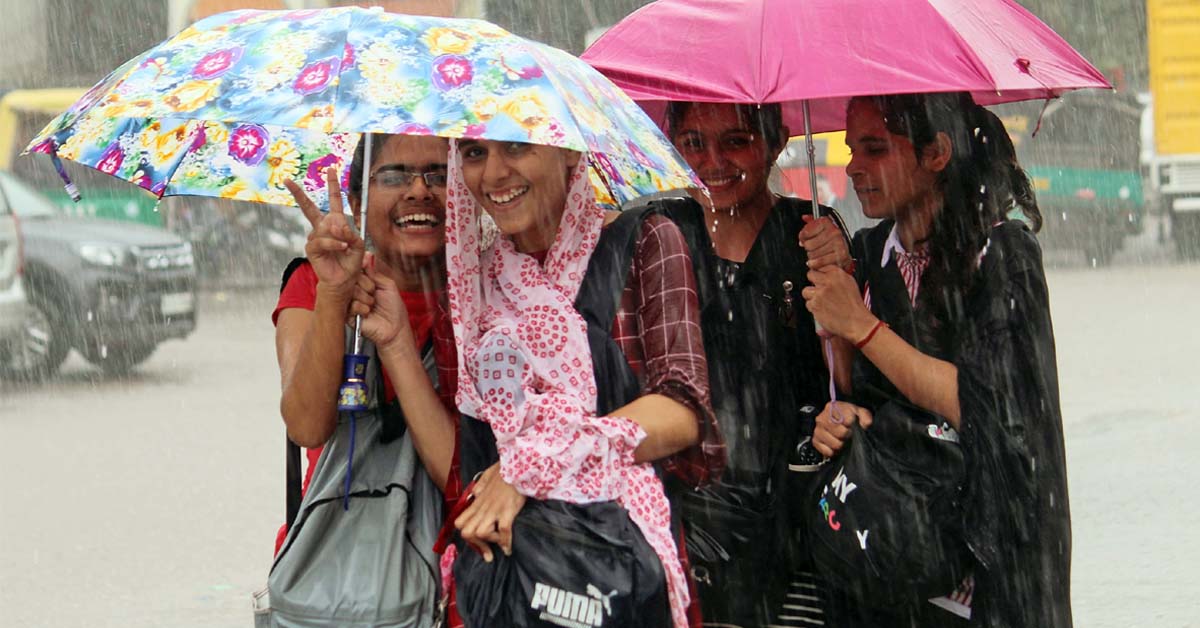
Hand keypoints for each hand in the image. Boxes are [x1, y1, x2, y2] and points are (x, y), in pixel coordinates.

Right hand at [285, 168, 363, 299]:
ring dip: (338, 236)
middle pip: (308, 208)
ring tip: (346, 246)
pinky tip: (341, 247)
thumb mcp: (358, 245)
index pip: (334, 201)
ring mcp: (315, 237)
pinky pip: (321, 240)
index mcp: (336, 223)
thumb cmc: (351, 262)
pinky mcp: (311, 248)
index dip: (333, 186)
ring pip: (324, 229)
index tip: (331, 169)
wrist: (344, 280)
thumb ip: (351, 233)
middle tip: (288, 181)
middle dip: (298, 194)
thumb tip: (336, 225)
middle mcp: (323, 228)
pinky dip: (333, 243)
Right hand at [348, 254, 413, 352]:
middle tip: (374, 292)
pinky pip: (351, 305)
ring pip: (351, 291)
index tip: (365, 270)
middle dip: (366, 285)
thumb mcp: (388, 285)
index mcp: (365, 283)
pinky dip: (363, 308)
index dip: (361, 270)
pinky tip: (368, 312)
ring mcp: (352, 302)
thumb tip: (366, 258)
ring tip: (373, 304)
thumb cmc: (394, 308)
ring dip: (366, 298)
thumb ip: (375, 272)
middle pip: (352, 279)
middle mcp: (357, 291)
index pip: (357, 271)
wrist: (395, 327)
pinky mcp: (348, 315)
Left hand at [455, 463, 525, 561]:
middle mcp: (483, 508)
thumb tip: (475, 493)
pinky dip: (505, 543)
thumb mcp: (487, 476)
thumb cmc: (505, 470)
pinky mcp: (507, 511)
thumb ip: (480, 486)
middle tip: (488, 550)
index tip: (476, 540)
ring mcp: (494, 510)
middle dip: (476, 544)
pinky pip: (503, 532)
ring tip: (499, 544)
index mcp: (478, 502)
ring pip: (480, 534)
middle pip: (467, 533)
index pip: (460, 522)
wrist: (519, 465)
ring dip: (490, 542)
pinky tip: (508, 549)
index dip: (466, 534)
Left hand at [799, 215, 850, 270]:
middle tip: (812, 248)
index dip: (803, 237)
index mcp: (827, 222)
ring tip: (817, 254)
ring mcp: (838, 244)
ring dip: (812, 256)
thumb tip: (805, 217)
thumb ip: (811, 222)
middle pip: (809, 245)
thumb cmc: (831, 240)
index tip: (804, 239)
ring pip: (813, 254)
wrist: (844, 252)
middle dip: (808, 248)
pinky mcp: (840, 255)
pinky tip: (816, 261)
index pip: (806, 231)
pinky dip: (816, 263)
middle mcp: (834, 232)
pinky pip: (820, 261)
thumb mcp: (821, 228)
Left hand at [802, 266, 875, 340]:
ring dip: (811, 297)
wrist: (856, 321)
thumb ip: (836, 277)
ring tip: (821, 302)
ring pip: (806, 291)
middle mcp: (828, 281)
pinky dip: (813, 308)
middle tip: (819, 291)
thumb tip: (823, 274)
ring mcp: (820, 293)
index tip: (821, 280)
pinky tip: (823, 310)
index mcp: (837, 274)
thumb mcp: (850, 283)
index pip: (820, 267)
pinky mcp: (815, 304)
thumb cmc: (854, 305)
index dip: (820, 275)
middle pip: (810, 275)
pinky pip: (808, 303)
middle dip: (813, 283)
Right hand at [812, 401, 872, 457]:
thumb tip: (865, 424)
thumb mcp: (860, 413)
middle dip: (847, 435)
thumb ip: (865, 417)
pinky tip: (835, 444)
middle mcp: (822, 418)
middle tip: (848, 434)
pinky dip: (834, 451)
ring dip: (841, 444)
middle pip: (839, 433)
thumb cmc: (849, 416)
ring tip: (842, 439)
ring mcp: (818, 430)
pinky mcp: (815, 441)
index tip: (853, 425)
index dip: (852, 425)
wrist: (839, 422)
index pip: (845, 419)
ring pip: (834, 444)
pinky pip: (827, 451)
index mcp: (832, 407)